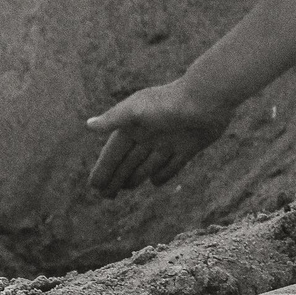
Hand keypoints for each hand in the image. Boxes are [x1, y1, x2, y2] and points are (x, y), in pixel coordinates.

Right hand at [85, 76, 237, 192]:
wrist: (207, 98)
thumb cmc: (168, 102)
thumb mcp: (136, 110)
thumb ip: (113, 119)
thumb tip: (88, 125)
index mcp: (133, 126)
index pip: (113, 154)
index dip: (103, 169)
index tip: (94, 186)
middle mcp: (149, 135)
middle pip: (128, 162)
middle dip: (115, 178)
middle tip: (105, 196)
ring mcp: (169, 141)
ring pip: (147, 165)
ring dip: (135, 177)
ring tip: (124, 189)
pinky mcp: (189, 146)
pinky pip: (172, 165)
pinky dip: (163, 174)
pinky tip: (155, 183)